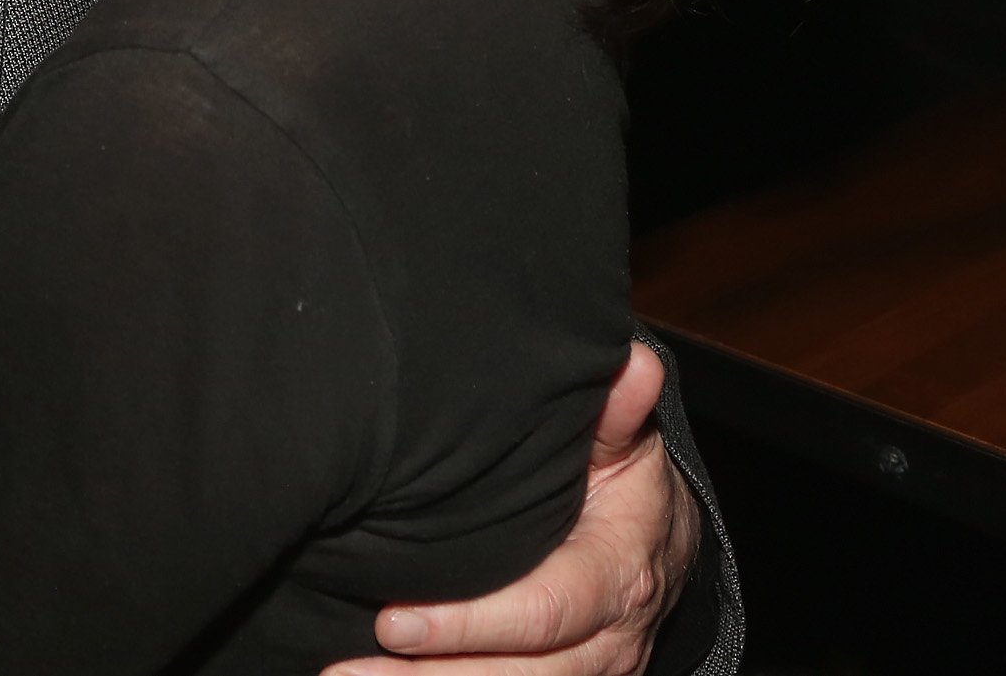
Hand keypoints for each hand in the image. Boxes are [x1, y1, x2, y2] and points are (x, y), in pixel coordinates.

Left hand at [325, 341, 699, 674]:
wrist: (663, 548)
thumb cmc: (626, 486)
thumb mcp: (627, 446)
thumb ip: (616, 415)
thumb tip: (631, 362)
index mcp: (617, 576)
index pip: (542, 611)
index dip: (467, 624)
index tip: (390, 622)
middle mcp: (606, 642)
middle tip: (342, 670)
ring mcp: (587, 675)